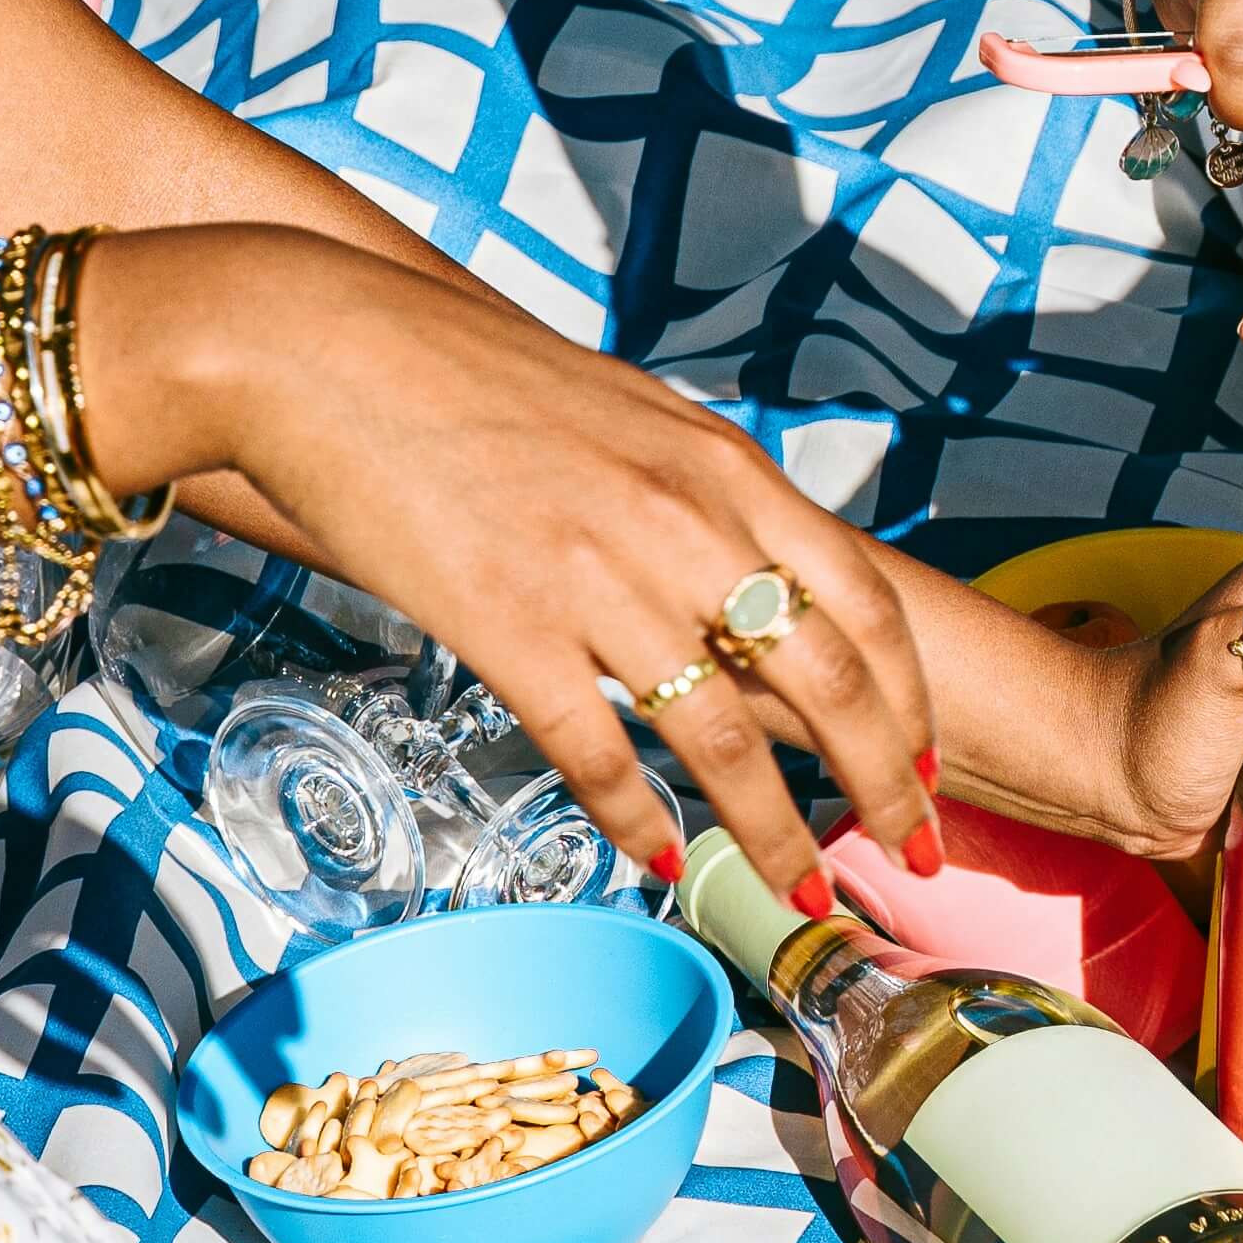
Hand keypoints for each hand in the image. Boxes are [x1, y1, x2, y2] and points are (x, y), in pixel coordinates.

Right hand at [124, 229, 936, 906]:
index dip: (909, 700)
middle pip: (830, 682)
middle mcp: (684, 522)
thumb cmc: (466, 377)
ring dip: (772, 835)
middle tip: (904, 855)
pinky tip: (661, 862)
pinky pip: (600, 754)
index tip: (923, 766)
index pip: (866, 602)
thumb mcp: (627, 414)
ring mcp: (598, 578)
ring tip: (799, 897)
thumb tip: (751, 568)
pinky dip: (640, 822)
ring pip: (725, 741)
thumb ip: (700, 492)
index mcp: (724, 469)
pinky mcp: (507, 626)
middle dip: (883, 786)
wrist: (318, 345)